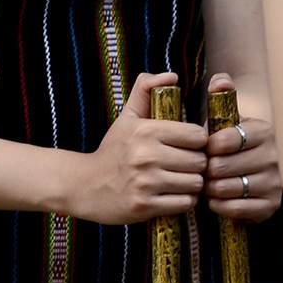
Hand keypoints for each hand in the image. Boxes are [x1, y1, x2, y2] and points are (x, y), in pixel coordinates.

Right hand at [75, 72, 207, 223]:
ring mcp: (145, 183)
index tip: (190, 147)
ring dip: (192, 185)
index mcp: (146, 131)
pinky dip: (184, 201)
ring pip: (195, 184)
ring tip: (180, 181)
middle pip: (200, 161)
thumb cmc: (113, 150)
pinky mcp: (143, 207)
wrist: (83, 185)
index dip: (199, 142)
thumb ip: (147, 90)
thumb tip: (172, 76)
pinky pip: (185, 204)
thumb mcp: (127, 117)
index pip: (198, 136)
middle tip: (186, 167)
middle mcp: (146, 156)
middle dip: (197, 165)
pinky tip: (173, 196)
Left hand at [202, 73, 281, 221]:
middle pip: (221, 167)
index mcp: (264, 131)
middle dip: (206, 170)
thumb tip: (220, 79)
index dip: (207, 147)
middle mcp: (274, 157)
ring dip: (210, 189)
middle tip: (204, 170)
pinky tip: (217, 198)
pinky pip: (235, 209)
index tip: (205, 149)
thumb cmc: (235, 144)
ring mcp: (275, 183)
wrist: (258, 173)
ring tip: (209, 184)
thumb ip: (222, 97)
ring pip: (226, 188)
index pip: (225, 140)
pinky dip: (219, 205)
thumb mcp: (229, 119)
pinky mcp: (271, 206)